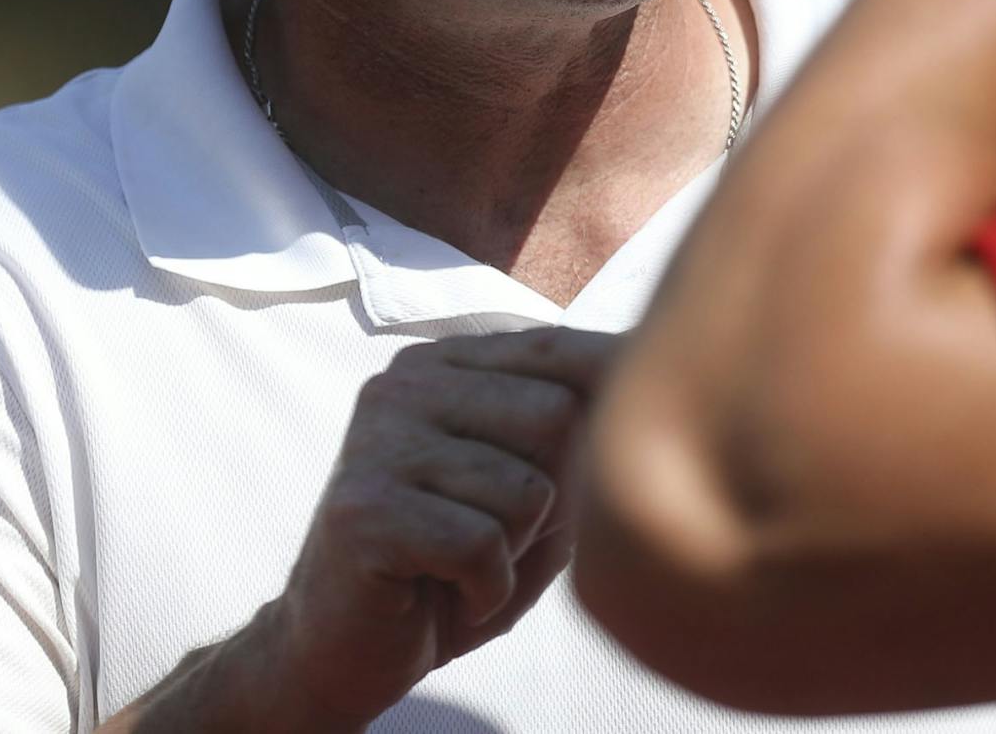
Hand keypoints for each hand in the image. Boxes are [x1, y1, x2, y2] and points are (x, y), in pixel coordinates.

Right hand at [269, 328, 618, 728]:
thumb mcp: (533, 482)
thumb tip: (649, 373)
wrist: (347, 646)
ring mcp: (378, 440)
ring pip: (527, 491)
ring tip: (467, 563)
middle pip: (556, 415)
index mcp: (444, 361)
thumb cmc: (455, 562)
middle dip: (554, 497)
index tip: (606, 461)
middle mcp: (404, 383)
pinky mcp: (364, 510)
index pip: (560, 349)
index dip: (607, 407)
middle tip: (501, 533)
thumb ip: (579, 426)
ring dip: (516, 550)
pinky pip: (483, 547)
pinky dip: (486, 589)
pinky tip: (446, 592)